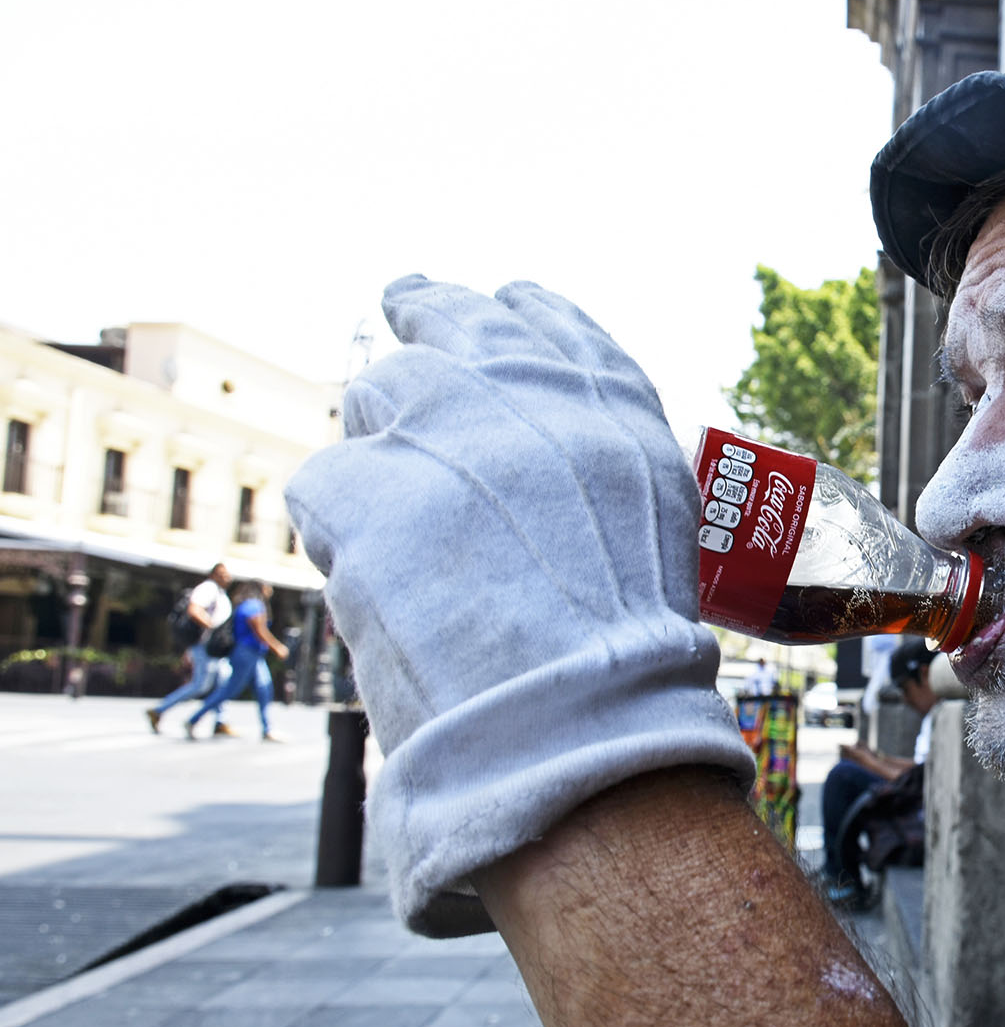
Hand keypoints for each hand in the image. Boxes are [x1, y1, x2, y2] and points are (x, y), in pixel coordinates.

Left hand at [286, 275, 754, 934]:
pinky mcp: (364, 485)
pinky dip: (347, 535)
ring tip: (410, 536)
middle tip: (406, 355)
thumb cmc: (631, 650)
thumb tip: (540, 463)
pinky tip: (382, 586)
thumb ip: (596, 468)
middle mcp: (525, 389)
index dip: (506, 314)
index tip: (488, 312)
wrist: (584, 714)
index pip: (543, 317)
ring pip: (376, 400)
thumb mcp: (655, 525)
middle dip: (420, 331)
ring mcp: (442, 427)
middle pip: (443, 323)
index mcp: (610, 400)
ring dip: (385, 454)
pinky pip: (327, 488)